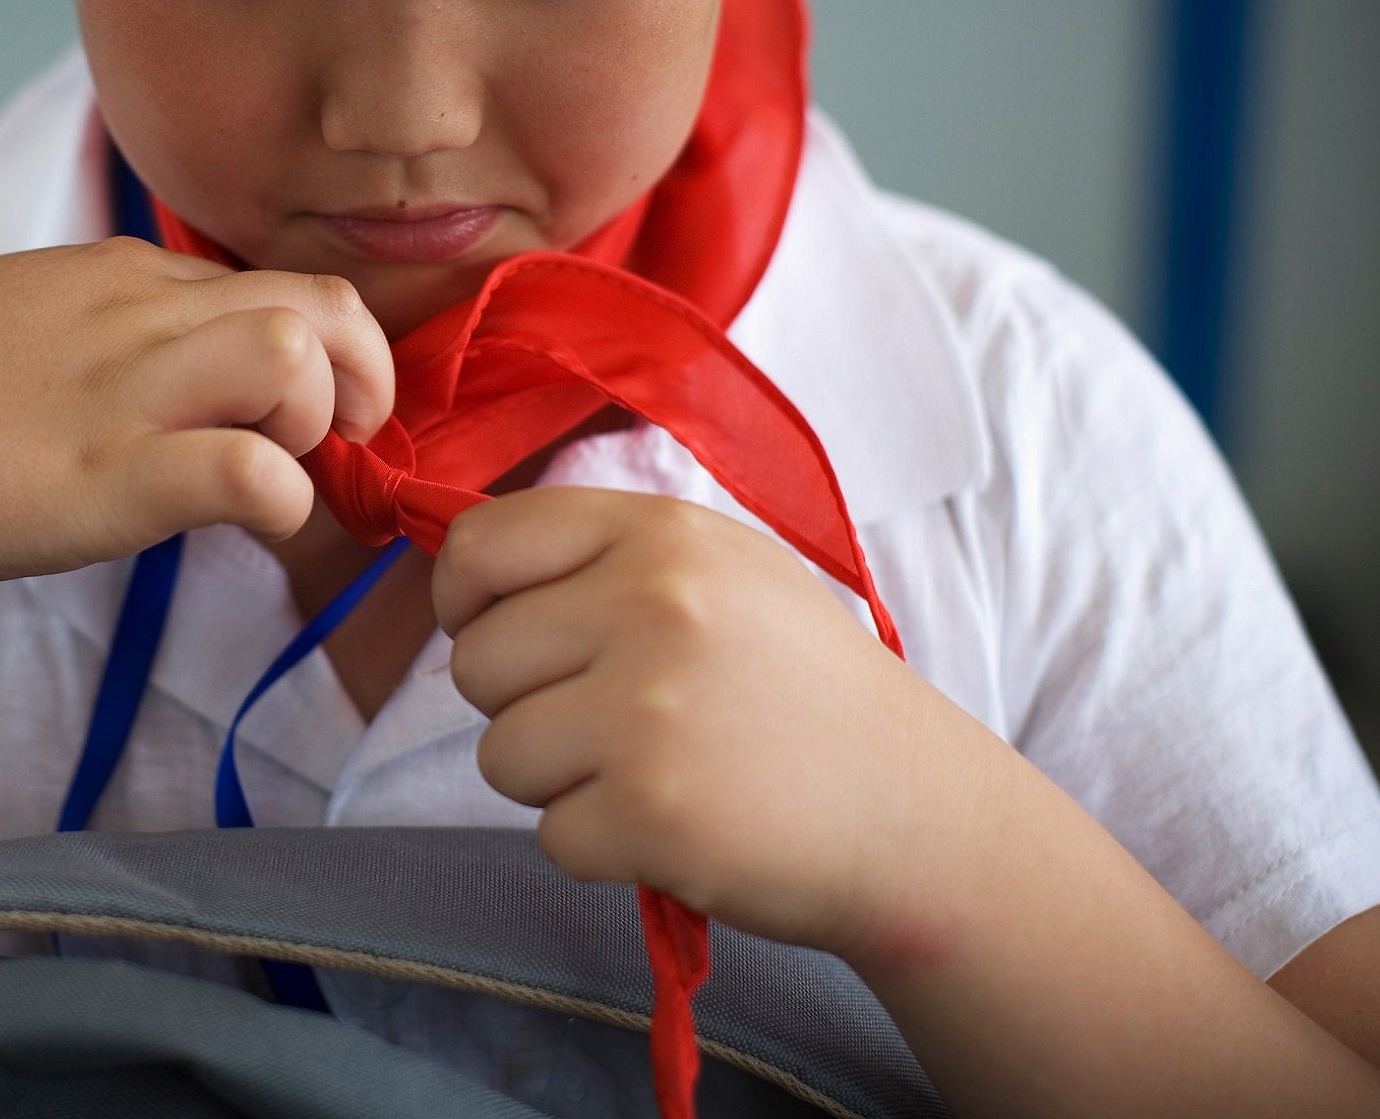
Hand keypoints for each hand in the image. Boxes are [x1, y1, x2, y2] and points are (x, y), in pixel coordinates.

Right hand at [0, 236, 394, 591]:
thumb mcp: (22, 318)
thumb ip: (103, 329)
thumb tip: (164, 369)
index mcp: (120, 276)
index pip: (266, 284)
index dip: (313, 347)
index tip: (299, 409)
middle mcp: (140, 314)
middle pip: (314, 301)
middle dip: (360, 371)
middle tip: (347, 437)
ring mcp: (129, 392)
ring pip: (292, 350)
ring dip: (320, 417)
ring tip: (287, 468)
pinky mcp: (111, 477)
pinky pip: (243, 469)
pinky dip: (278, 495)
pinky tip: (256, 519)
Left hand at [433, 486, 988, 961]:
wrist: (915, 809)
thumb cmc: (801, 688)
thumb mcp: (721, 572)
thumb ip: (603, 557)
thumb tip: (465, 570)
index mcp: (660, 533)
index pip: (481, 546)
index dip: (466, 599)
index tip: (499, 631)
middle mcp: (650, 605)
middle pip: (476, 662)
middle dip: (521, 703)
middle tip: (609, 721)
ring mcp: (647, 710)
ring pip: (499, 754)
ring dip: (557, 781)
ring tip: (651, 770)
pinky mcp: (650, 812)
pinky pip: (550, 835)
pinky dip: (600, 846)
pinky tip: (676, 824)